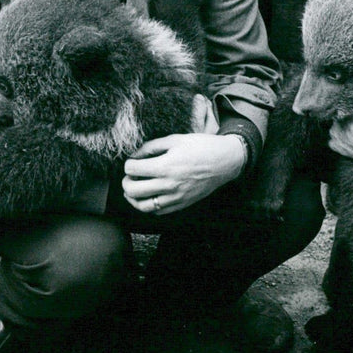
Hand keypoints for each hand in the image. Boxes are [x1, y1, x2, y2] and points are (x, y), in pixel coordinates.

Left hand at [122, 132, 245, 214]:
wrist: (225, 161)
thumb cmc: (202, 147)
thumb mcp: (176, 139)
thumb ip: (152, 146)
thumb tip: (135, 154)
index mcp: (166, 166)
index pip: (132, 170)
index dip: (128, 164)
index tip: (133, 161)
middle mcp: (169, 185)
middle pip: (132, 190)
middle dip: (126, 182)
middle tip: (129, 176)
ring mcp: (175, 197)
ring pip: (143, 206)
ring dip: (133, 198)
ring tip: (134, 189)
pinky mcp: (182, 204)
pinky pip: (158, 212)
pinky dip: (149, 205)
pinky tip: (150, 196)